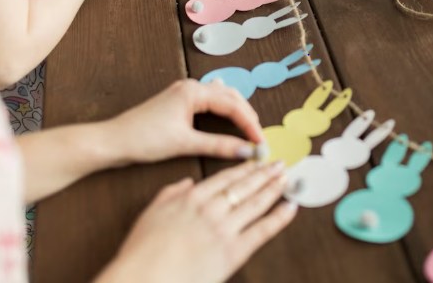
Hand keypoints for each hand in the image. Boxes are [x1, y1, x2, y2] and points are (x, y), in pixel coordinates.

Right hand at [100, 163, 296, 282]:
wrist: (143, 279)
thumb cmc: (142, 253)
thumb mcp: (151, 214)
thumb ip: (170, 194)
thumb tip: (186, 183)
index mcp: (191, 199)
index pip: (225, 178)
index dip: (244, 168)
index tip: (256, 160)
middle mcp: (211, 210)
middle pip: (244, 186)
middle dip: (264, 173)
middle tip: (279, 163)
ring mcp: (224, 230)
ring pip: (256, 203)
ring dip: (274, 188)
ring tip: (286, 178)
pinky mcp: (233, 252)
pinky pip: (262, 231)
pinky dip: (279, 217)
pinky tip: (290, 207)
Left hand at [108, 79, 264, 165]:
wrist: (112, 141)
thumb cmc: (143, 139)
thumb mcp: (185, 144)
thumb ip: (218, 146)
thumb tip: (246, 151)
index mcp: (194, 91)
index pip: (232, 105)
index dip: (250, 124)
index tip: (261, 142)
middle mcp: (191, 87)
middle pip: (230, 97)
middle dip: (247, 116)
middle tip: (259, 137)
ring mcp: (184, 93)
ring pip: (221, 97)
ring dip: (237, 111)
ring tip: (249, 127)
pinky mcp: (178, 102)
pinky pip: (210, 100)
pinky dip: (224, 109)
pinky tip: (228, 113)